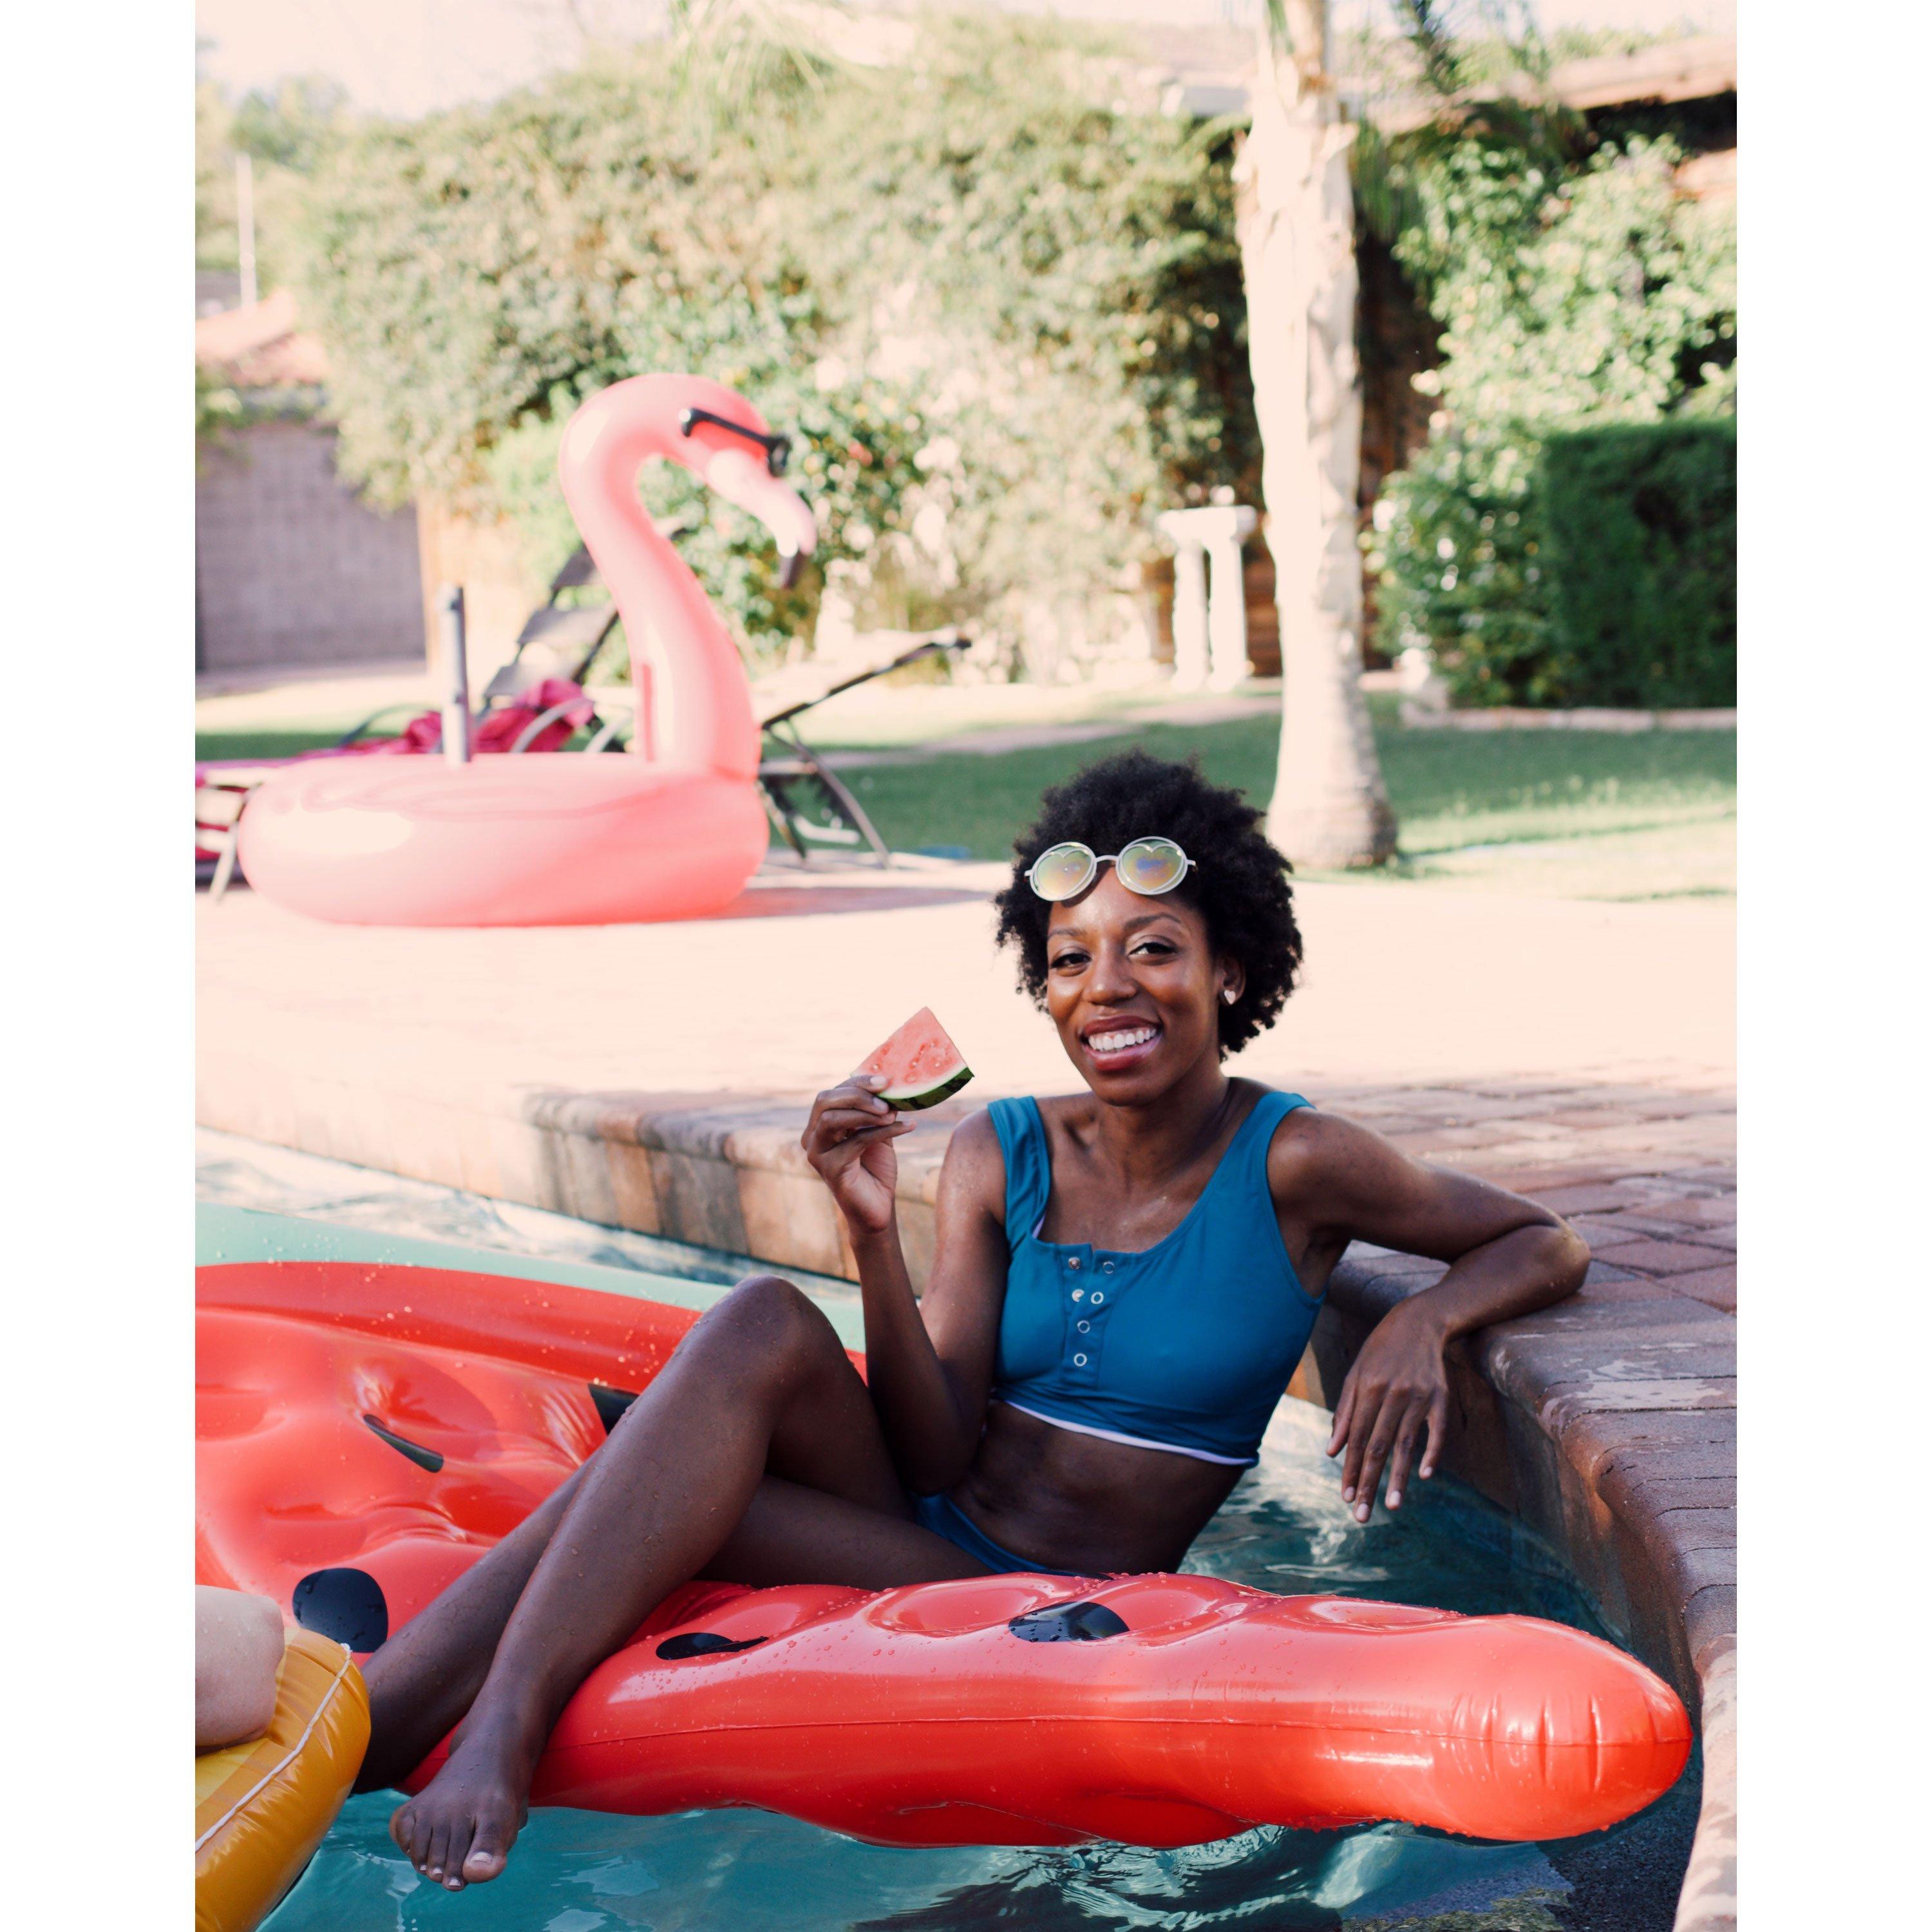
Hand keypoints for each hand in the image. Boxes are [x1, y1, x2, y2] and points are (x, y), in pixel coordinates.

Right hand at [802, 1075, 913, 1235]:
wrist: (878, 1206)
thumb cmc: (876, 1168)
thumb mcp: (877, 1131)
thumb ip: (877, 1110)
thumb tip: (890, 1085)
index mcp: (820, 1124)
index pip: (833, 1093)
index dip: (857, 1082)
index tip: (885, 1080)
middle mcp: (812, 1137)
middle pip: (825, 1100)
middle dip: (857, 1094)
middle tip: (886, 1096)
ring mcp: (817, 1154)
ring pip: (832, 1119)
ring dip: (865, 1112)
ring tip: (892, 1113)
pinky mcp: (830, 1169)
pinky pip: (855, 1141)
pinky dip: (882, 1131)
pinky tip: (907, 1127)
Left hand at [1325, 1296, 1451, 1523]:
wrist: (1419, 1322)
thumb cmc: (1380, 1350)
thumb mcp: (1356, 1374)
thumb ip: (1345, 1413)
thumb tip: (1332, 1451)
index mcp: (1368, 1389)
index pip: (1357, 1439)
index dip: (1351, 1470)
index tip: (1346, 1498)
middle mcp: (1392, 1394)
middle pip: (1378, 1446)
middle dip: (1369, 1483)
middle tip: (1362, 1516)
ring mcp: (1419, 1396)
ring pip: (1405, 1444)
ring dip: (1397, 1477)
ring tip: (1391, 1506)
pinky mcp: (1441, 1397)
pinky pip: (1437, 1430)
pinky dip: (1432, 1452)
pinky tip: (1425, 1475)